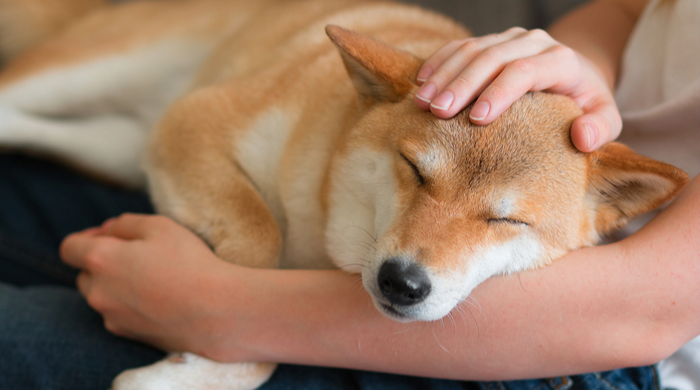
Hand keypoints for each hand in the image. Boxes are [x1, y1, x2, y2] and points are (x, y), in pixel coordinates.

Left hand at [60, 214, 248, 357]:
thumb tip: (109, 230)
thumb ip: (125, 223)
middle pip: (84, 273)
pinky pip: (117, 314)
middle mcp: (98, 291)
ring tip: (152, 277)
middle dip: (101, 262)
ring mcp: (111, 316)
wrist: (215, 311)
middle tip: (137, 255)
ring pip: (101, 295)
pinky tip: (159, 297)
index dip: (86, 237)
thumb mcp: (160, 226)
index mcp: (100, 260)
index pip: (69, 248)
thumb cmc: (189, 263)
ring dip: (115, 284)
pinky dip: (129, 304)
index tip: (109, 236)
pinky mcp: (127, 334)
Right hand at [414, 27, 620, 151]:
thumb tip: (582, 137)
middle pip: (492, 57)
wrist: (577, 76)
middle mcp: (534, 42)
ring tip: (422, 102)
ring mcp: (509, 39)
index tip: (477, 119)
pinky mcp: (491, 41)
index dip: (499, 92)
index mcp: (561, 59)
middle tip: (438, 112)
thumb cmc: (585, 105)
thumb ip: (601, 129)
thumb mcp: (605, 118)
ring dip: (444, 75)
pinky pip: (460, 47)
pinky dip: (439, 63)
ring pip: (472, 49)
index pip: (525, 70)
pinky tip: (421, 82)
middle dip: (462, 85)